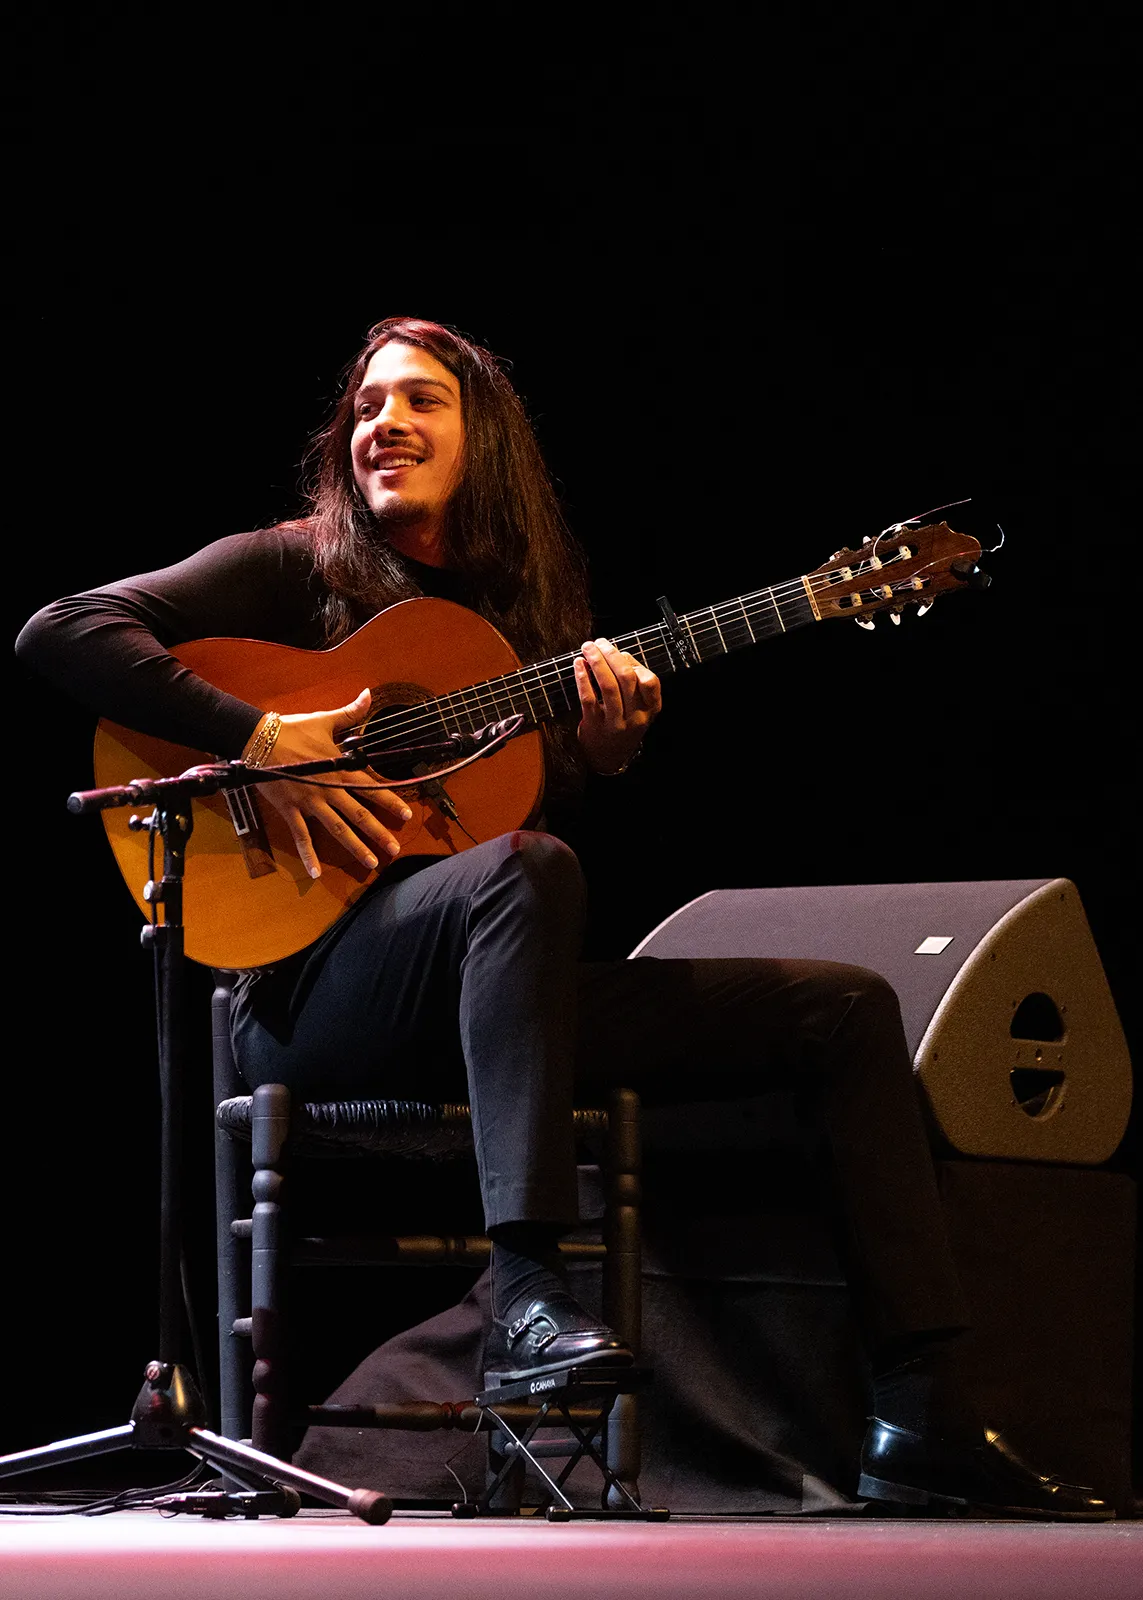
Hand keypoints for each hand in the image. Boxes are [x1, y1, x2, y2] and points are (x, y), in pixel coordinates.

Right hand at [249, 688, 412, 879]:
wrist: (257, 739)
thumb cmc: (292, 729)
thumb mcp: (324, 720)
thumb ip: (350, 713)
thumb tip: (369, 695)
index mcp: (339, 769)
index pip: (372, 788)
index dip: (391, 801)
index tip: (406, 815)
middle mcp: (329, 789)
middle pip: (359, 814)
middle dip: (378, 833)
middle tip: (394, 849)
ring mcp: (310, 802)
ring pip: (337, 829)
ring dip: (355, 847)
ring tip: (370, 863)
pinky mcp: (290, 810)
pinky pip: (301, 836)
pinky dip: (308, 856)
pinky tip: (316, 874)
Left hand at [574, 638, 661, 774]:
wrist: (609, 758)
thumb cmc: (624, 724)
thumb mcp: (638, 708)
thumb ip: (633, 682)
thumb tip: (617, 654)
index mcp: (650, 709)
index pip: (650, 681)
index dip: (634, 663)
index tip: (620, 652)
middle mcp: (635, 716)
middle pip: (626, 679)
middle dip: (612, 655)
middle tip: (599, 642)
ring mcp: (615, 722)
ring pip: (608, 687)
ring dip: (597, 662)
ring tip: (588, 648)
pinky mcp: (595, 725)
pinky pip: (588, 698)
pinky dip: (582, 678)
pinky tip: (578, 665)